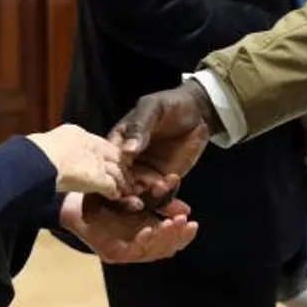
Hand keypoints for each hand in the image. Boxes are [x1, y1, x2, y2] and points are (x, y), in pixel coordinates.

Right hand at [26, 124, 128, 199]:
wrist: (41, 159)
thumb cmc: (37, 152)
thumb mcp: (51, 142)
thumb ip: (59, 146)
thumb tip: (49, 150)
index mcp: (81, 136)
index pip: (102, 144)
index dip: (108, 154)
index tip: (111, 160)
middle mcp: (93, 147)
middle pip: (116, 156)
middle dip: (122, 166)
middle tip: (127, 175)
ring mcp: (98, 163)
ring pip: (118, 172)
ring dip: (122, 182)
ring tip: (125, 189)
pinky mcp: (98, 179)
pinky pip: (112, 187)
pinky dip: (114, 193)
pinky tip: (116, 197)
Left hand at [58, 193, 198, 263]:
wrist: (73, 202)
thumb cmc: (106, 198)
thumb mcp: (138, 196)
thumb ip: (161, 202)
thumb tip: (187, 209)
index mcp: (146, 235)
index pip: (172, 243)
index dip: (184, 236)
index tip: (193, 223)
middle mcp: (137, 247)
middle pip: (164, 250)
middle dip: (176, 236)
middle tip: (183, 222)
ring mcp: (124, 252)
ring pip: (151, 252)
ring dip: (163, 238)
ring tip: (171, 224)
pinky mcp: (110, 253)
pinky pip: (131, 251)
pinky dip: (142, 241)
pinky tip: (149, 229)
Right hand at [109, 81, 216, 209]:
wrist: (199, 111)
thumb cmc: (171, 104)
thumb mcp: (153, 109)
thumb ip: (140, 128)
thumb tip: (127, 150)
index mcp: (118, 143)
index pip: (107, 165)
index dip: (109, 179)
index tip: (118, 187)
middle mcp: (127, 162)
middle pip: (119, 186)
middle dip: (126, 197)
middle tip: (139, 201)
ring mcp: (144, 173)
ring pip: (139, 195)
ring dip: (148, 198)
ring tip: (162, 187)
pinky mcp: (162, 180)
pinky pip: (159, 195)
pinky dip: (166, 200)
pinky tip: (175, 191)